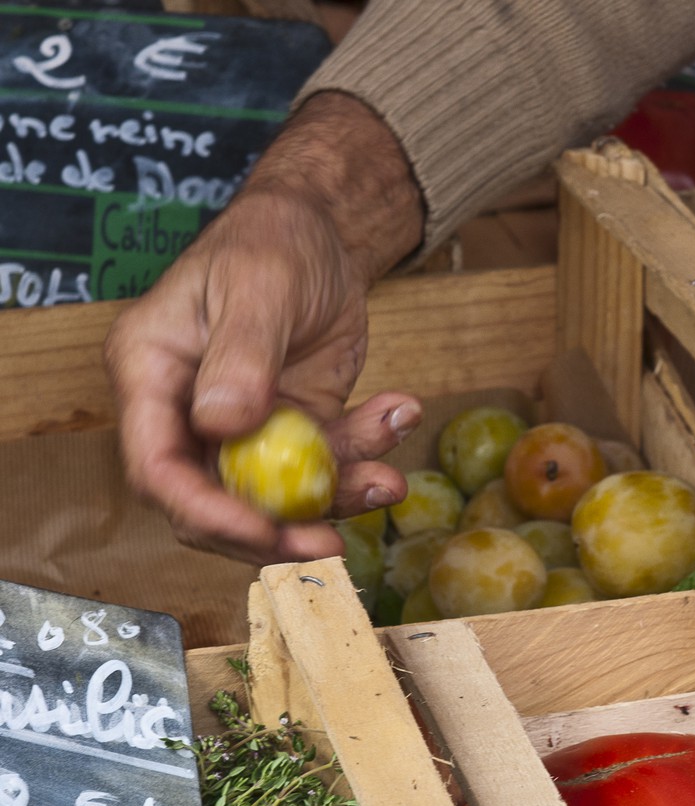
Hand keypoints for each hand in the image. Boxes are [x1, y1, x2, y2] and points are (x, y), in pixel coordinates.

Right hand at [104, 92, 424, 564]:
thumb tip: (222, 425)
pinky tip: (399, 414)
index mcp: (151, 373)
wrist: (322, 231)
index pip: (157, 468)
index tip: (262, 530)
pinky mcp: (297, 428)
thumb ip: (240, 357)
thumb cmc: (271, 241)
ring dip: (339, 494)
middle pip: (214, 503)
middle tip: (332, 541)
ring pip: (279, 495)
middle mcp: (190, 411)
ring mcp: (246, 427)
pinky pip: (327, 466)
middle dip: (273, 531)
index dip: (204, 512)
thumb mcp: (257, 287)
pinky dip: (367, 456)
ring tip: (390, 475)